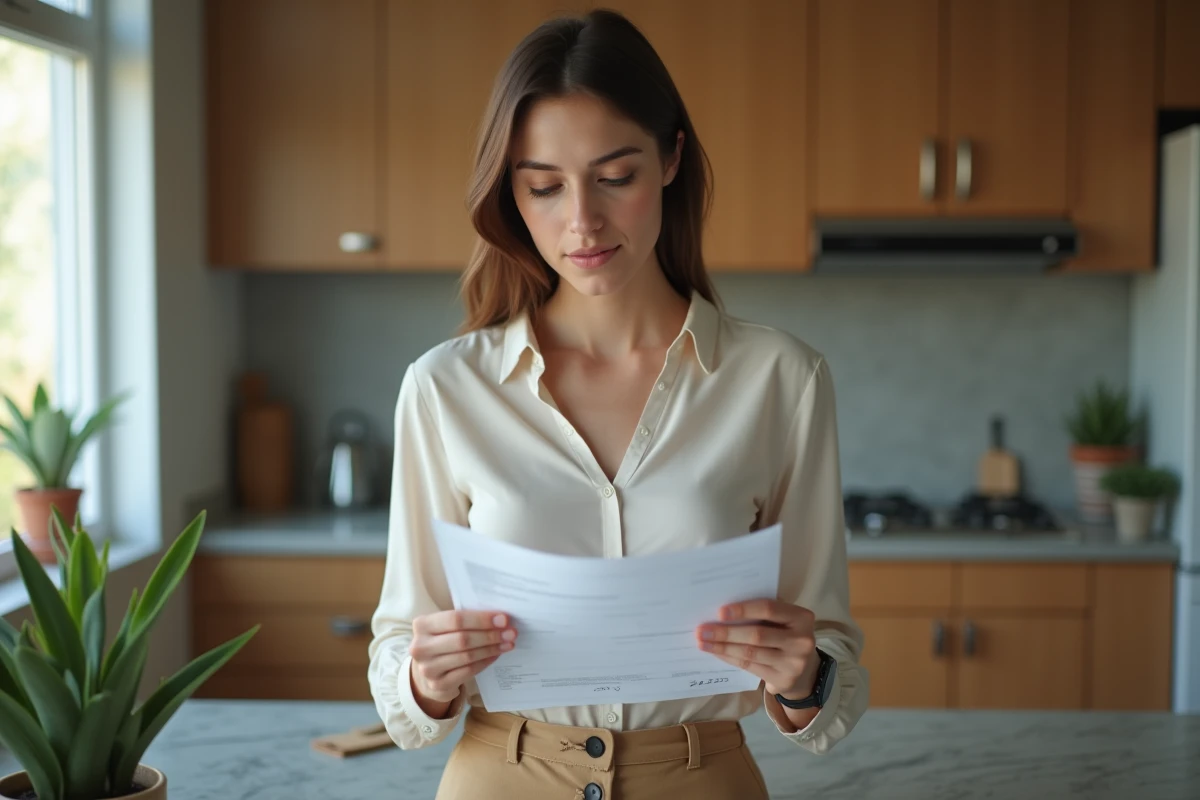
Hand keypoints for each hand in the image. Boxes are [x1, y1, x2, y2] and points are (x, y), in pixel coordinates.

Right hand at [409, 610, 516, 707]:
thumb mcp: (444, 627)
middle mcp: (420, 647)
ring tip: (508, 643)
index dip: (481, 619)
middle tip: (510, 632)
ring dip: (491, 649)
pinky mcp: (438, 684)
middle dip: (490, 635)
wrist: (428, 671)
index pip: (455, 619)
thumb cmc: (442, 641)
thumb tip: (499, 618)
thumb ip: (465, 620)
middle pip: (462, 639)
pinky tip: (496, 655)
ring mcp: (428, 668)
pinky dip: (485, 662)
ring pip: (467, 656)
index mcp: (422, 625)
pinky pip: (468, 671)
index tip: (503, 618)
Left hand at [695, 599, 819, 699]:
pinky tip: (716, 652)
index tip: (720, 612)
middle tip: (702, 630)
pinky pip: (749, 667)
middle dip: (726, 632)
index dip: (743, 610)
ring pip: (750, 653)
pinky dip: (729, 658)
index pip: (769, 609)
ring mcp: (794, 663)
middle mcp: (801, 641)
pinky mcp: (783, 680)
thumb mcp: (784, 620)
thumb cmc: (786, 634)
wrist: (806, 670)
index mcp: (801, 617)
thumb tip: (723, 611)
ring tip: (703, 642)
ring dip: (722, 647)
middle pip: (757, 635)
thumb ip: (763, 612)